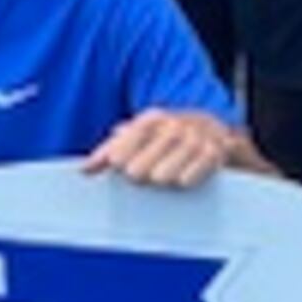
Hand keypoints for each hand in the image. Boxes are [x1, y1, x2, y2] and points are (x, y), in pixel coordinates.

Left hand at [85, 109, 237, 188]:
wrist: (216, 128)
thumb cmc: (170, 136)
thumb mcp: (141, 135)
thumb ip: (110, 150)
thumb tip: (85, 169)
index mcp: (152, 119)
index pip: (124, 144)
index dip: (118, 159)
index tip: (117, 167)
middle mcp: (173, 126)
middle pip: (138, 169)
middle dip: (139, 176)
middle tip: (145, 173)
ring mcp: (193, 140)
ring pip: (161, 177)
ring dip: (161, 180)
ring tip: (165, 174)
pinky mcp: (212, 154)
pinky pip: (186, 180)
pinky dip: (183, 182)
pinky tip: (184, 175)